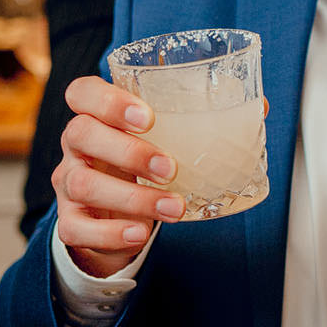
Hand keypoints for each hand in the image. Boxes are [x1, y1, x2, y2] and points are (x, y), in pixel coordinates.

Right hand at [52, 75, 184, 276]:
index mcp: (97, 115)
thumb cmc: (144, 166)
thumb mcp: (166, 140)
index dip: (107, 100)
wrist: (118, 218)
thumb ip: (203, 122)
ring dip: (133, 197)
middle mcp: (76, 146)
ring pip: (83, 184)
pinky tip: (141, 233)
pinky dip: (110, 233)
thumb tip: (258, 107)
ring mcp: (68, 183)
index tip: (148, 116)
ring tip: (174, 207)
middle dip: (128, 151)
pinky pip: (75, 228)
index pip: (82, 92)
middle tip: (171, 168)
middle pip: (80, 133)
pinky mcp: (70, 221)